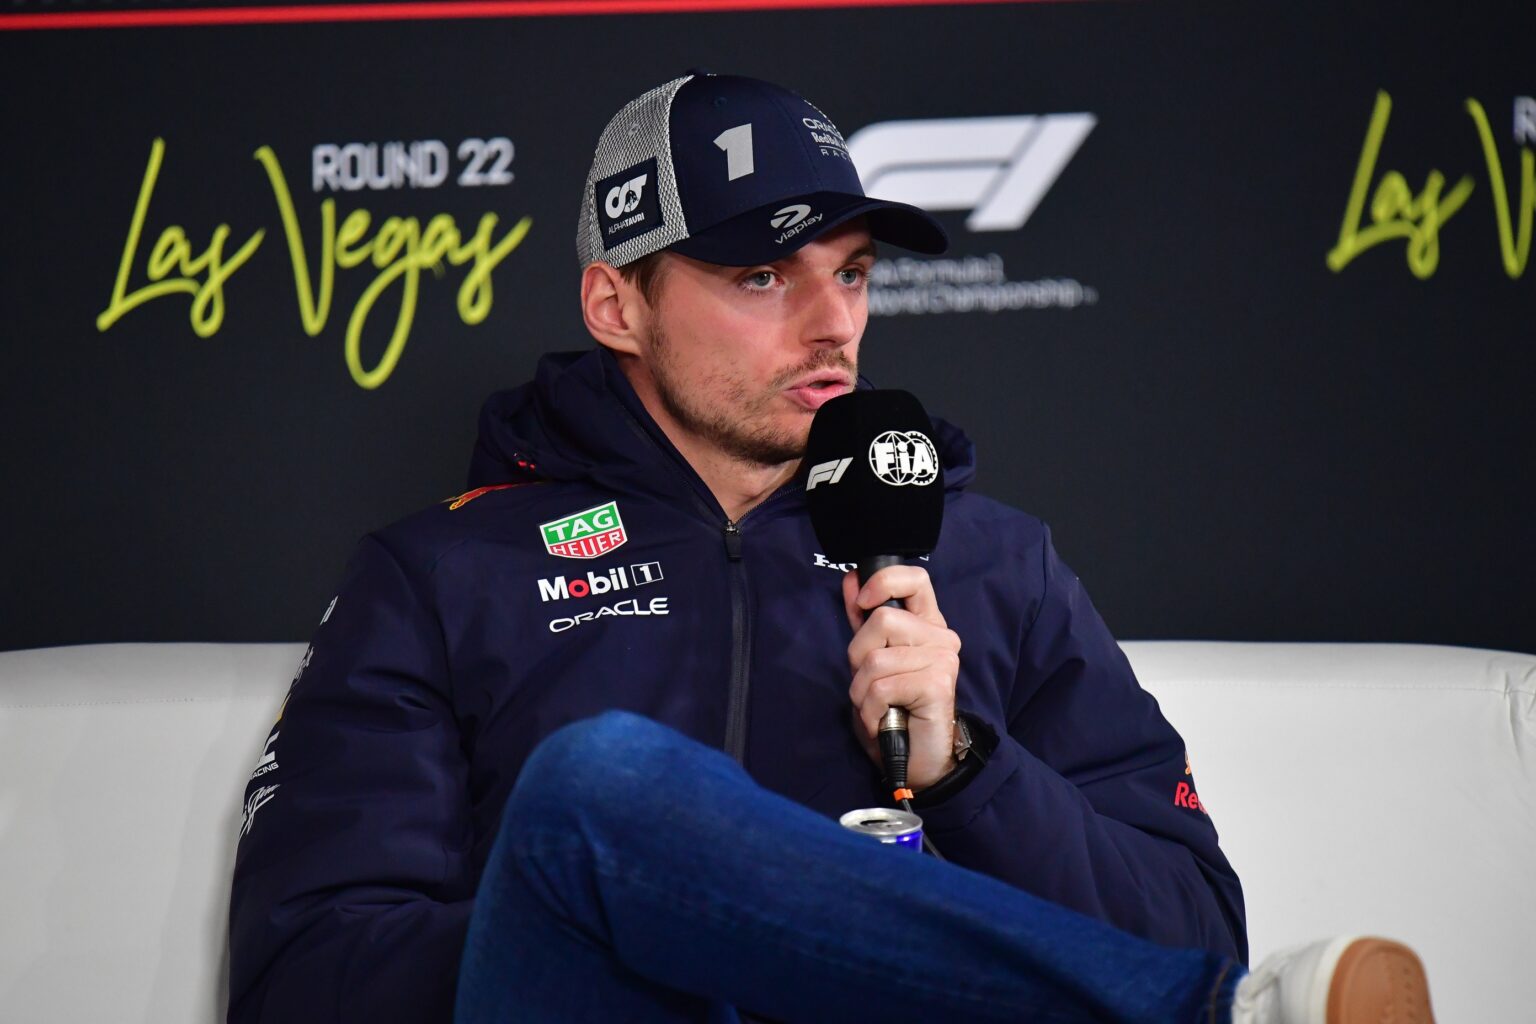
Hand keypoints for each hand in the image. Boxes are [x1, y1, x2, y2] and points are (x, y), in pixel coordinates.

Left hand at [842, 565, 962, 790]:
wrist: (914, 761)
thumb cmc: (893, 711)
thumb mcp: (871, 660)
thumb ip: (864, 621)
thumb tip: (852, 579)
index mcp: (926, 625)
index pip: (914, 578)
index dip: (884, 581)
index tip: (863, 601)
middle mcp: (941, 638)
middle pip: (882, 620)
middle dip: (859, 657)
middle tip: (872, 685)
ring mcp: (943, 659)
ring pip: (875, 658)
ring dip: (862, 691)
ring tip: (878, 708)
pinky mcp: (938, 684)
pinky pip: (881, 687)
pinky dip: (870, 710)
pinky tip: (883, 721)